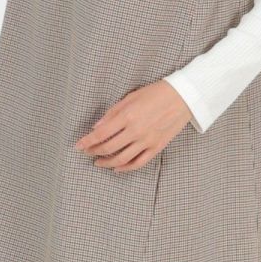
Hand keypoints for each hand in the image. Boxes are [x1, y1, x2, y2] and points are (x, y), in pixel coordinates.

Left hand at [73, 79, 192, 171]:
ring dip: (106, 163)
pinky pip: (138, 163)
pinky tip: (117, 168)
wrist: (183, 97)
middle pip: (108, 148)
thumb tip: (96, 127)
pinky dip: (125, 168)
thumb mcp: (130, 97)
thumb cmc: (155, 93)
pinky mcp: (157, 147)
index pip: (100, 134)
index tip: (78, 146)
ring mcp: (147, 141)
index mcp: (127, 116)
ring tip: (98, 162)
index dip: (87, 141)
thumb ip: (112, 113)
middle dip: (93, 151)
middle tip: (87, 152)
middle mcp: (136, 131)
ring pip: (121, 159)